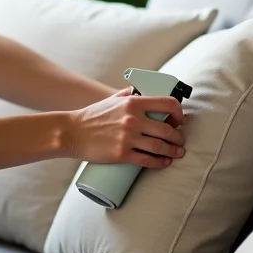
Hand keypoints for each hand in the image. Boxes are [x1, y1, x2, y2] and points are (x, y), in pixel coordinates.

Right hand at [68, 87, 187, 168]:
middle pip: (167, 129)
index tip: (180, 120)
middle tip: (180, 141)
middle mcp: (133, 119)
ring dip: (173, 151)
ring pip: (160, 146)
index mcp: (133, 102)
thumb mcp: (111, 99)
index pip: (167, 104)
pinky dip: (160, 163)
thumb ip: (128, 94)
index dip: (179, 113)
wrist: (71, 132)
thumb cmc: (91, 116)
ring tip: (177, 153)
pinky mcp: (122, 154)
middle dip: (178, 137)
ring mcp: (128, 138)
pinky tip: (164, 162)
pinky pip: (147, 160)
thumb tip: (143, 90)